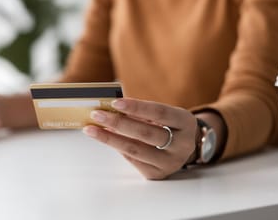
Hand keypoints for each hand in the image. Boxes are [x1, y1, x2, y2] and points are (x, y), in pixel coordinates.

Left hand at [82, 97, 197, 179]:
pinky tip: (106, 138)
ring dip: (110, 138)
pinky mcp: (158, 174)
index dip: (137, 107)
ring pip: (136, 149)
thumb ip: (141, 111)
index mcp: (185, 122)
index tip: (115, 103)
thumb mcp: (163, 114)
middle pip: (146, 133)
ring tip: (92, 129)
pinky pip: (133, 160)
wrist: (185, 147)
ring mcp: (171, 162)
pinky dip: (117, 147)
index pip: (159, 112)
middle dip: (118, 123)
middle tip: (97, 115)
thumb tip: (110, 108)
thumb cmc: (168, 125)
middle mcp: (182, 145)